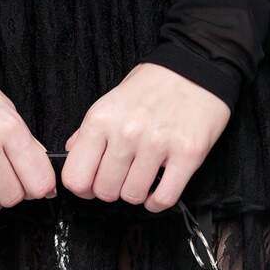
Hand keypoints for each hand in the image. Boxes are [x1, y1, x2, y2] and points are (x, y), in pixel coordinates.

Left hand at [62, 63, 230, 211]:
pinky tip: (158, 190)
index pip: (76, 177)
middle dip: (112, 190)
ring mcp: (157, 144)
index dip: (83, 188)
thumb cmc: (153, 86)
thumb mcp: (111, 101)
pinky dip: (157, 202)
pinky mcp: (187, 154)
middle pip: (105, 191)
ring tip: (144, 176)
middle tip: (123, 177)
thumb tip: (72, 153)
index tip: (93, 184)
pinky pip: (163, 198)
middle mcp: (127, 132)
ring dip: (137, 193)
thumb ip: (89, 131)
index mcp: (101, 119)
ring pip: (133, 196)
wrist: (198, 68)